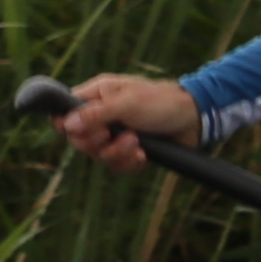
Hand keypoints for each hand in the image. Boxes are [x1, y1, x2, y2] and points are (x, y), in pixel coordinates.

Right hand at [48, 72, 203, 169]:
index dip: (65, 125)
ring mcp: (116, 135)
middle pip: (79, 140)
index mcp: (97, 96)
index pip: (65, 113)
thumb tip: (66, 124)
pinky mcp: (129, 151)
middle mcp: (102, 116)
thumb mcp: (128, 103)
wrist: (195, 118)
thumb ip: (96, 113)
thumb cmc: (162, 101)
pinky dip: (129, 163)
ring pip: (98, 156)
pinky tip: (143, 156)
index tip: (77, 131)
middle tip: (110, 136)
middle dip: (95, 143)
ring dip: (116, 154)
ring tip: (136, 143)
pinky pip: (117, 166)